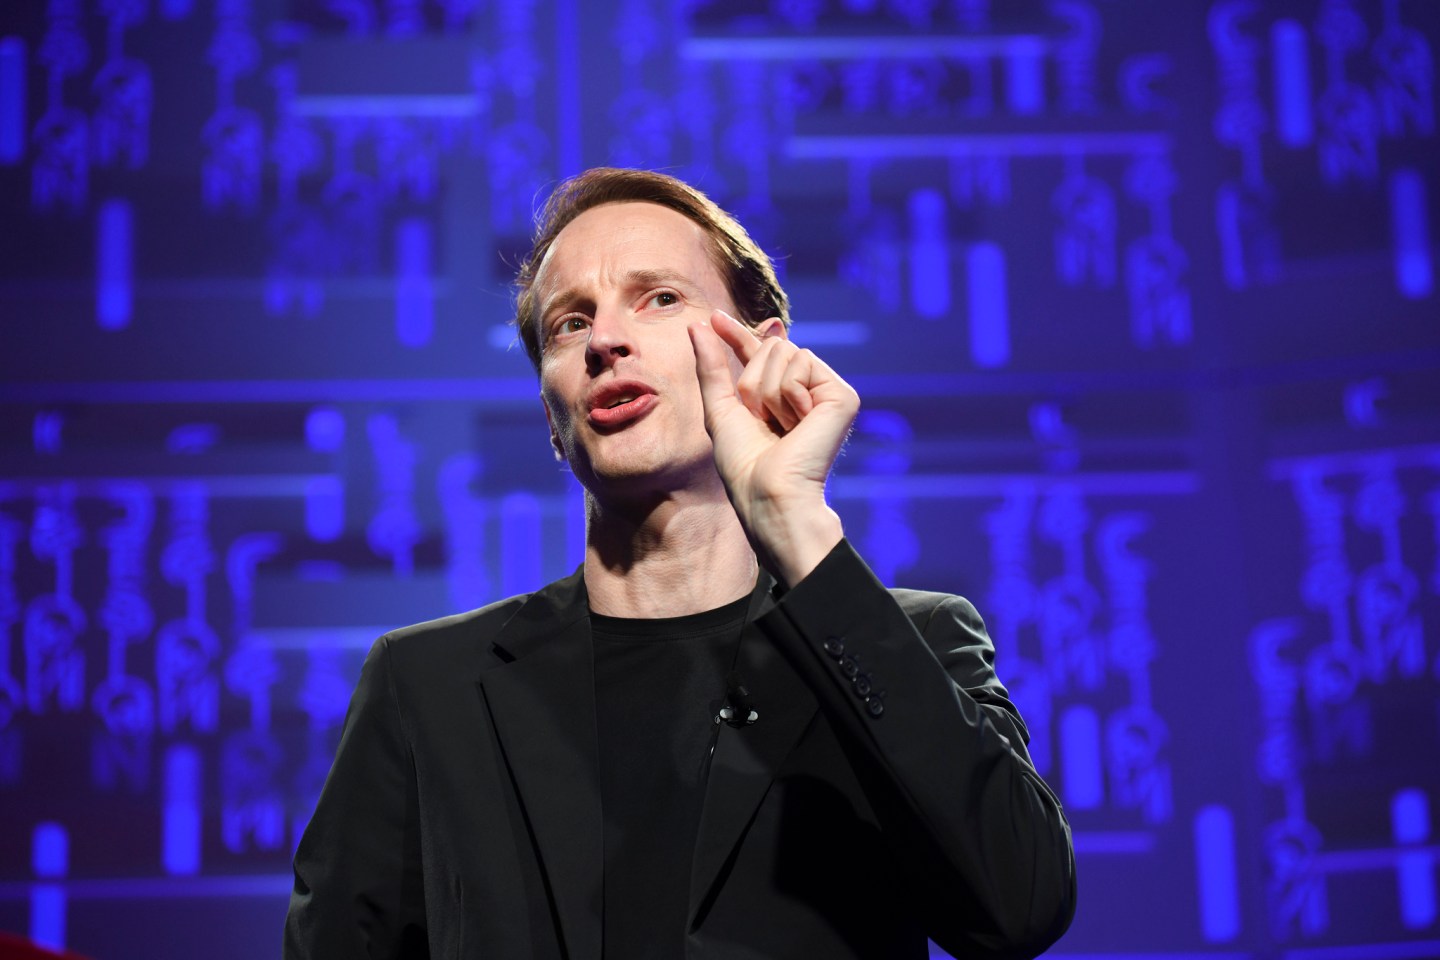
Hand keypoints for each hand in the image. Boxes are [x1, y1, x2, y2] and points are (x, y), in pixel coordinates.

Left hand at [689, 310, 858, 585]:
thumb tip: (698, 324)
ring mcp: (827, 392)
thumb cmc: (744, 466)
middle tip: (761, 421)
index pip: (758, 353)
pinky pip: (803, 364)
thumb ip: (712, 367)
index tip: (714, 317)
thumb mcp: (720, 409)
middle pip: (771, 347)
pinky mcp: (842, 396)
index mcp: (780, 397)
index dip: (737, 334)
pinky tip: (799, 424)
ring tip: (780, 427)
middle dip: (753, 381)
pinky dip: (789, 395)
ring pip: (785, 352)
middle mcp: (806, 391)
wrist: (769, 495)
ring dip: (768, 392)